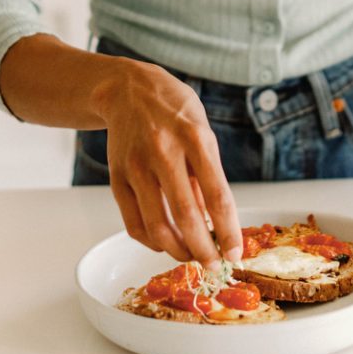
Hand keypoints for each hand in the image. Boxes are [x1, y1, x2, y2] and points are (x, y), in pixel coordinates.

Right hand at [92, 56, 242, 265]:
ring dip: (178, 251)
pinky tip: (165, 243)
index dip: (228, 231)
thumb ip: (207, 175)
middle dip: (204, 250)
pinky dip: (152, 242)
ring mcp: (136, 165)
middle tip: (215, 265)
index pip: (217, 195)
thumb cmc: (174, 110)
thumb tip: (214, 223)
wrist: (128, 88)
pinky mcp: (116, 177)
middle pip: (186, 216)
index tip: (236, 253)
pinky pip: (133, 223)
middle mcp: (163, 151)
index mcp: (194, 137)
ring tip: (191, 256)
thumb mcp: (202, 132)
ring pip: (157, 226)